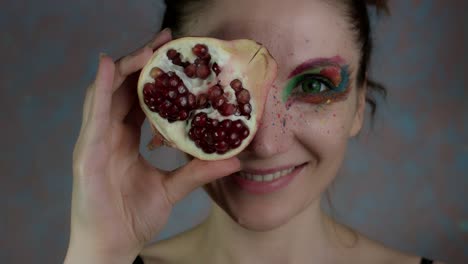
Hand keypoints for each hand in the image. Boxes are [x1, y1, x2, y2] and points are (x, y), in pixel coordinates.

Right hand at [65, 29, 240, 263]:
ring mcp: (95, 142)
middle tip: (165, 41)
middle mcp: (107, 135)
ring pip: (106, 93)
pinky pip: (94, 115)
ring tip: (147, 50)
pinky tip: (111, 66)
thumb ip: (198, 171)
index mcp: (124, 140)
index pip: (137, 99)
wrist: (113, 246)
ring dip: (126, 68)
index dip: (153, 76)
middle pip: (122, 89)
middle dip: (141, 62)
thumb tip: (234, 160)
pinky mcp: (87, 155)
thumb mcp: (172, 188)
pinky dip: (102, 88)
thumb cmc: (133, 217)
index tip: (175, 56)